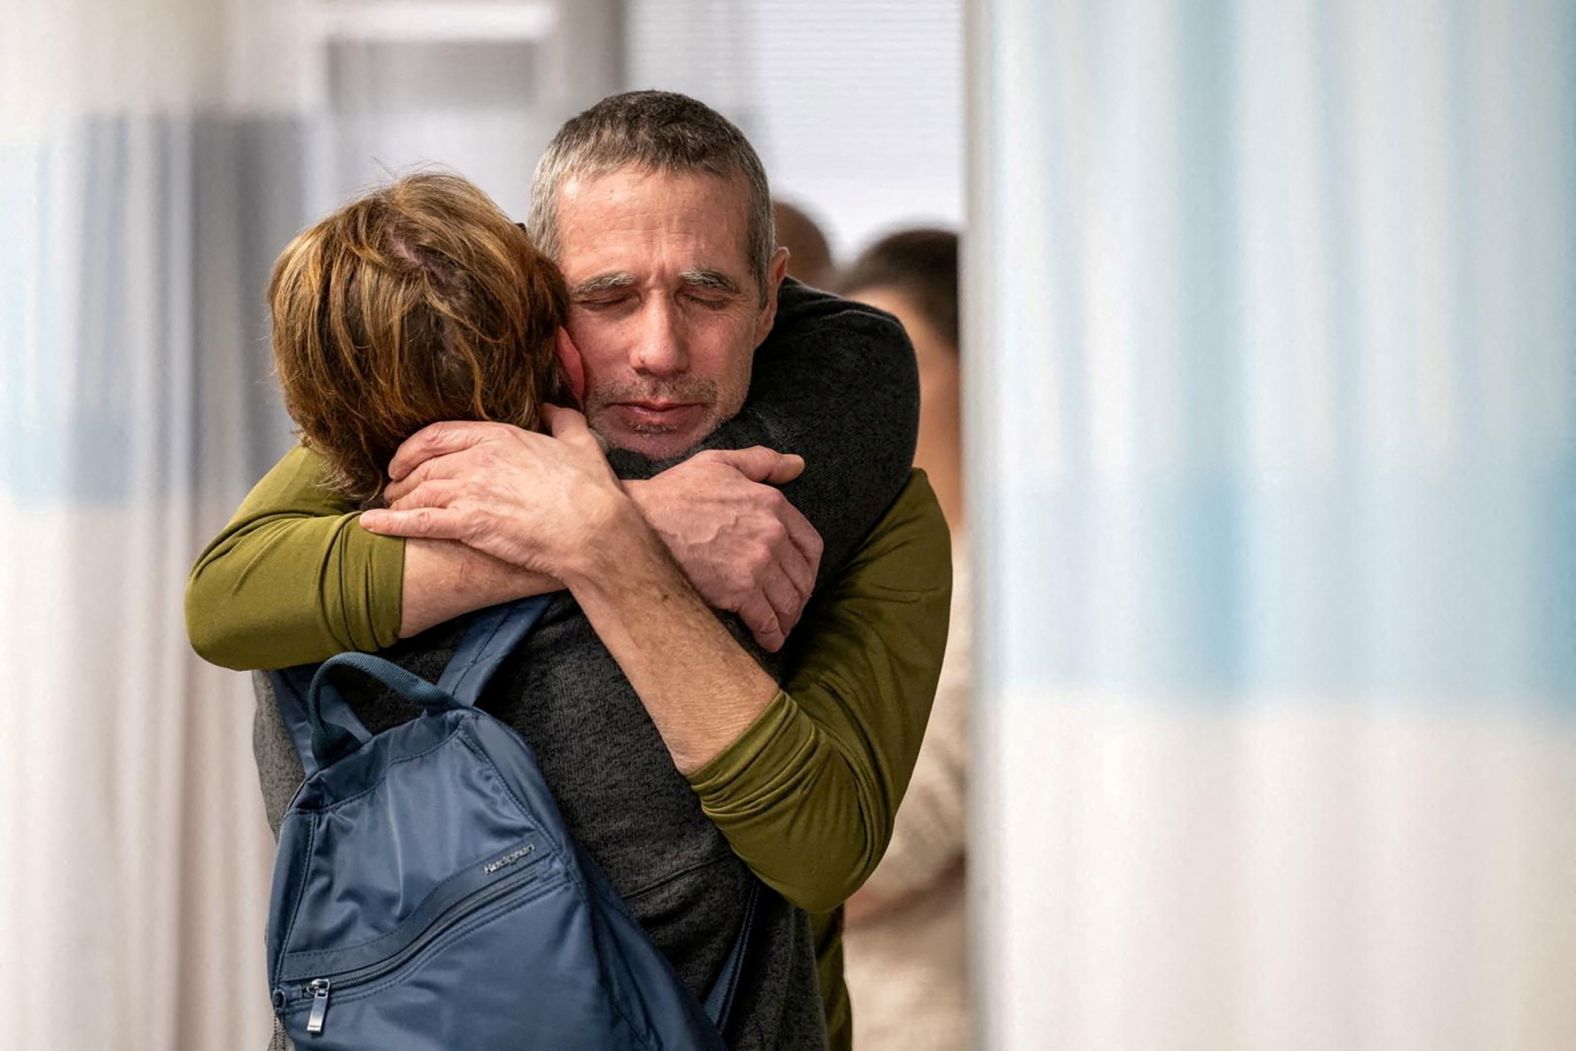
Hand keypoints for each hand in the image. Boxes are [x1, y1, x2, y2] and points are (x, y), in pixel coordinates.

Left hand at [359, 407, 628, 577]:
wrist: (596, 531)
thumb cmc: (593, 490)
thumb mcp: (581, 442)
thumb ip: (562, 419)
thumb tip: (552, 406)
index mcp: (500, 436)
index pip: (439, 434)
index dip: (413, 448)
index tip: (403, 460)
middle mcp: (479, 459)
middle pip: (423, 465)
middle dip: (402, 478)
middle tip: (392, 489)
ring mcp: (471, 491)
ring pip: (418, 493)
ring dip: (398, 503)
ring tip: (389, 511)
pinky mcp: (469, 524)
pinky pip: (418, 522)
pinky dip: (390, 525)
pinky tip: (370, 527)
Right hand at [627, 448, 823, 651]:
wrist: (640, 524)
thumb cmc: (675, 493)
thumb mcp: (719, 462)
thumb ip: (763, 462)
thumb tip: (798, 465)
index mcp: (772, 505)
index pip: (810, 544)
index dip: (808, 566)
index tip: (799, 577)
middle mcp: (772, 535)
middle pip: (802, 577)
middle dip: (799, 595)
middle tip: (789, 607)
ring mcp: (758, 565)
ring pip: (788, 602)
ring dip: (788, 619)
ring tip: (780, 627)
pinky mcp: (739, 593)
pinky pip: (767, 620)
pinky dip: (772, 634)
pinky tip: (769, 640)